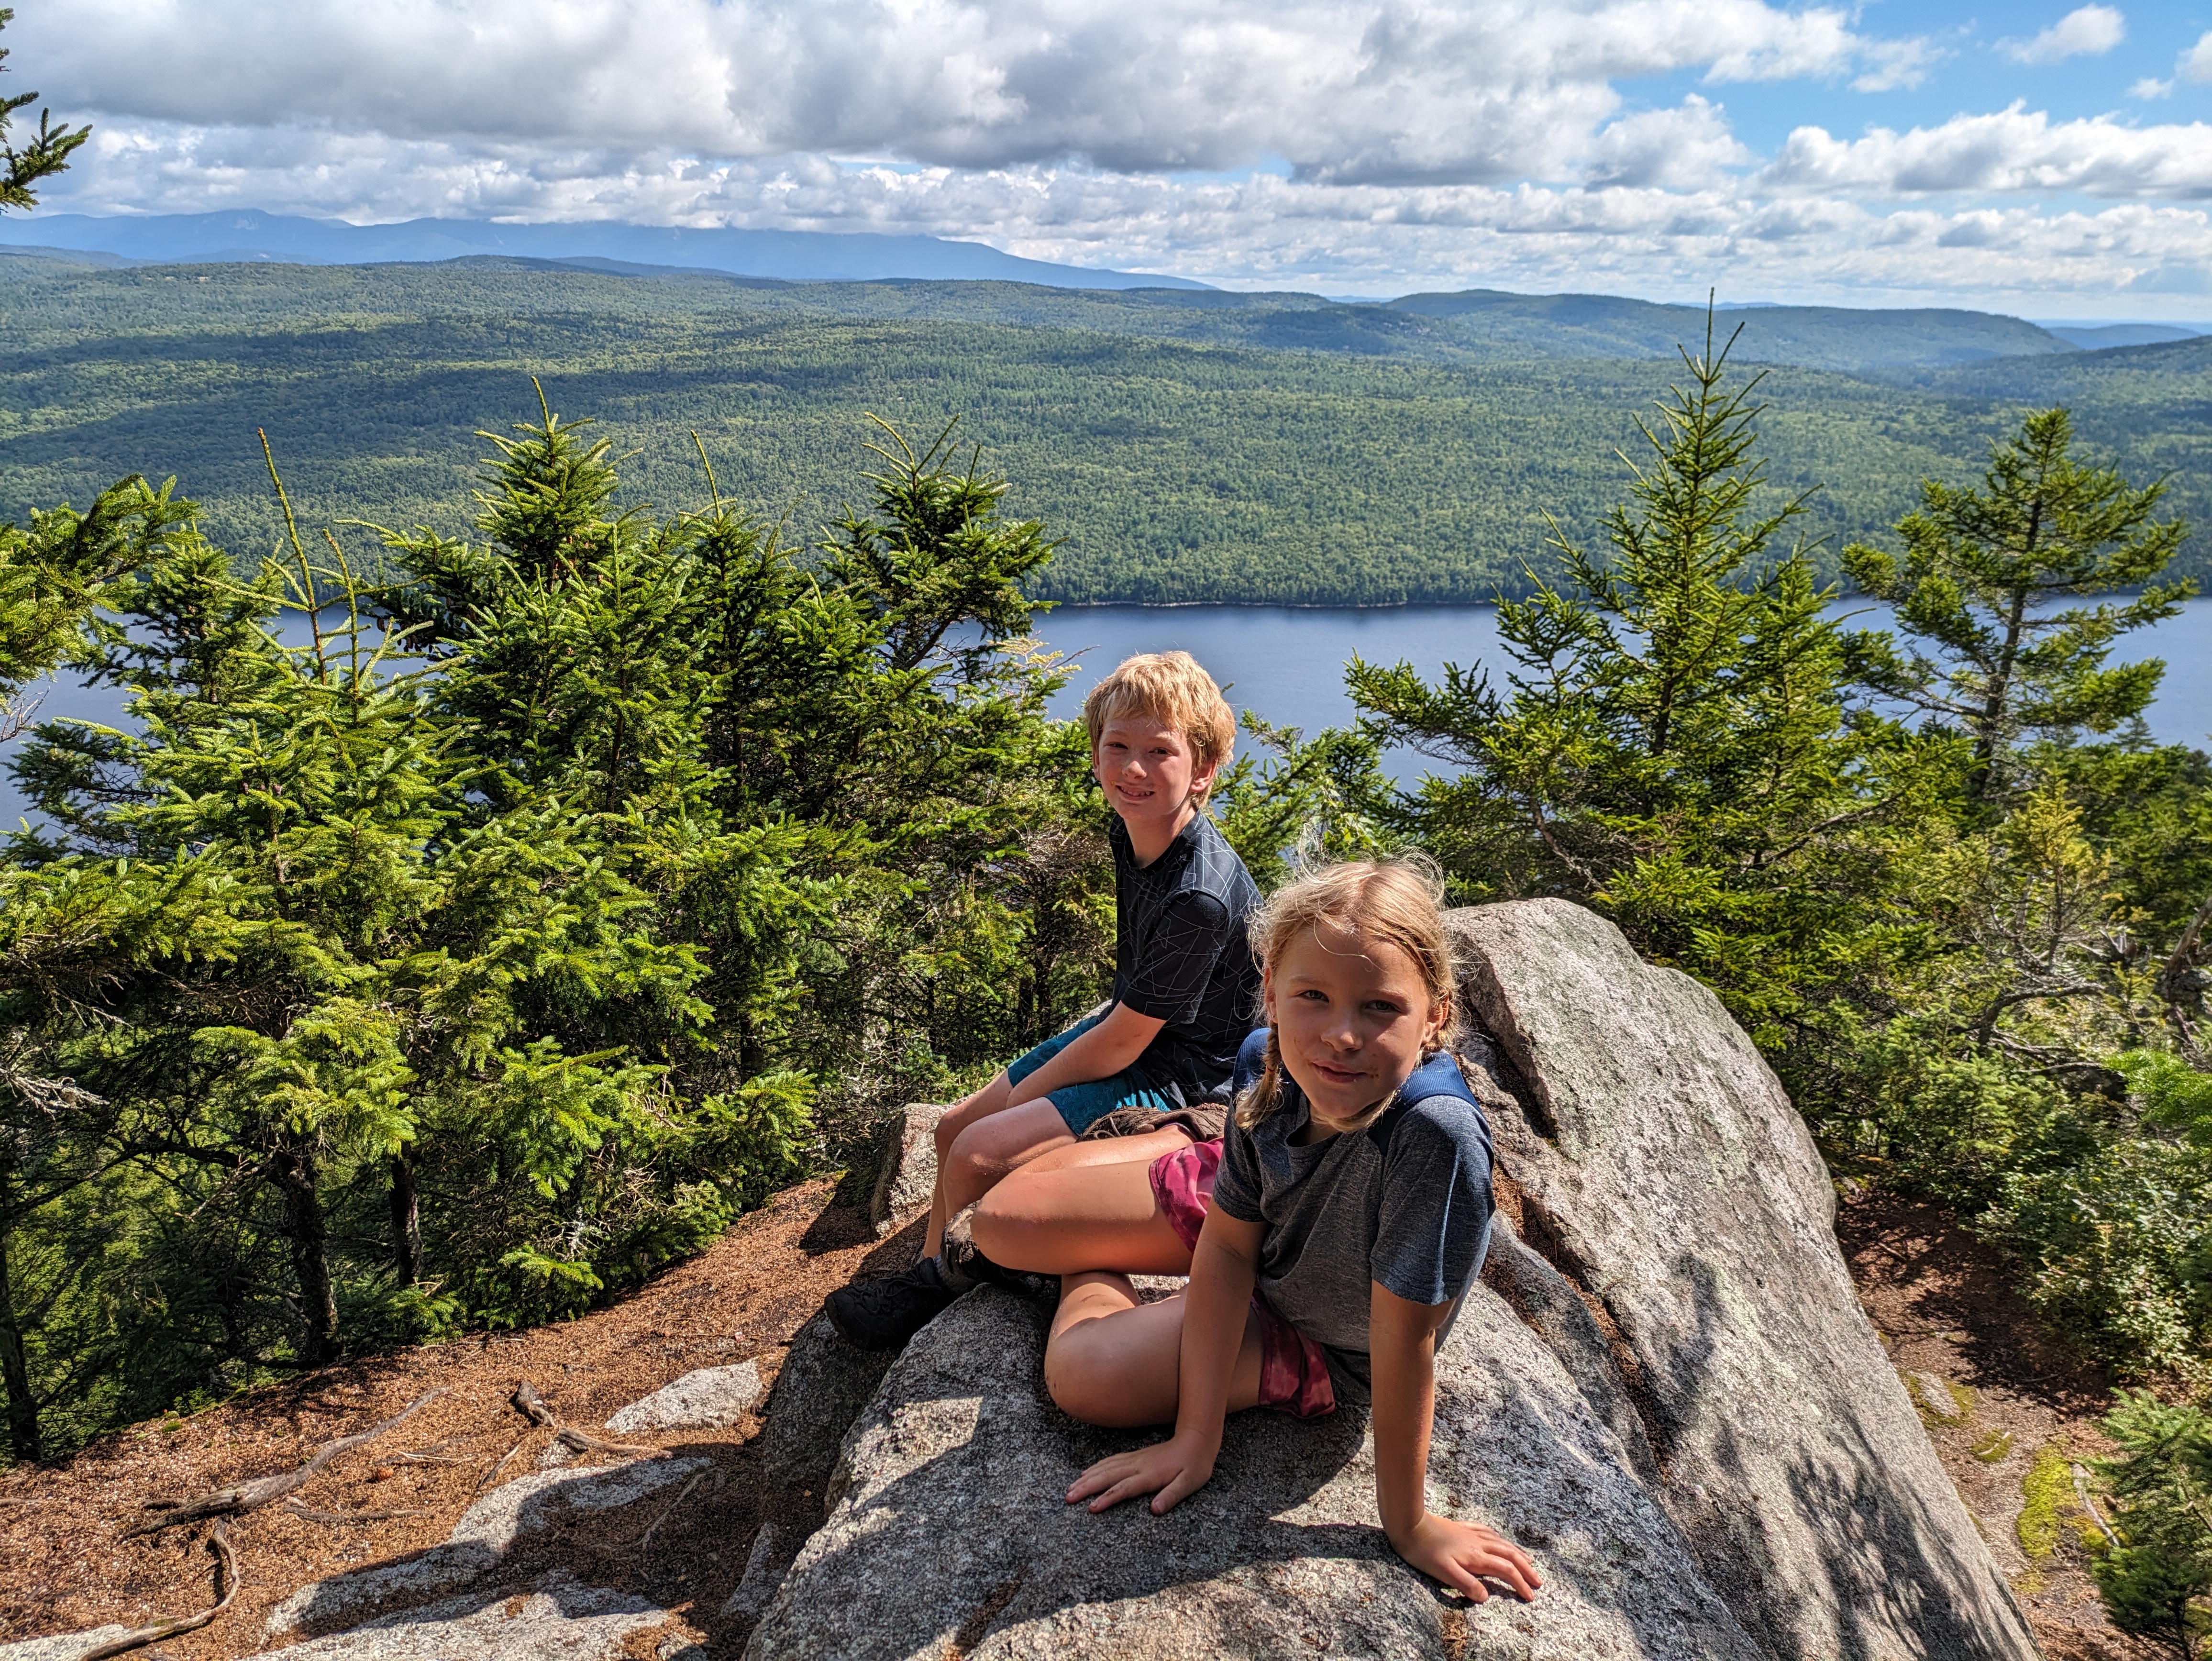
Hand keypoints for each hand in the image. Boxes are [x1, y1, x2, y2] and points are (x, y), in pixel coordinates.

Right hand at [1065, 1432, 1217, 1516]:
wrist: (1196, 1440)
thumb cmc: (1194, 1466)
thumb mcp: (1189, 1484)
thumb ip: (1171, 1496)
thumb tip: (1155, 1510)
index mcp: (1150, 1475)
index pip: (1124, 1489)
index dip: (1107, 1498)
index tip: (1091, 1508)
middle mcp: (1138, 1466)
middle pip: (1107, 1477)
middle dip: (1086, 1487)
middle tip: (1068, 1498)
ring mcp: (1135, 1459)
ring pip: (1106, 1468)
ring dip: (1087, 1477)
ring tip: (1070, 1488)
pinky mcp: (1135, 1457)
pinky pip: (1110, 1461)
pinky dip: (1096, 1467)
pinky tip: (1086, 1472)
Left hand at [1389, 1511, 1543, 1603]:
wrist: (1409, 1524)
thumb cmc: (1424, 1551)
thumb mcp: (1444, 1572)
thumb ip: (1466, 1584)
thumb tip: (1486, 1597)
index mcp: (1476, 1557)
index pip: (1505, 1571)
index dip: (1519, 1584)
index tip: (1530, 1596)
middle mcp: (1478, 1544)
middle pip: (1509, 1556)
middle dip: (1525, 1569)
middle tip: (1538, 1582)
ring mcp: (1470, 1534)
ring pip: (1501, 1543)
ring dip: (1516, 1553)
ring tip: (1528, 1561)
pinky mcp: (1461, 1528)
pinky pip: (1487, 1531)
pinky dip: (1498, 1538)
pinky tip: (1498, 1538)